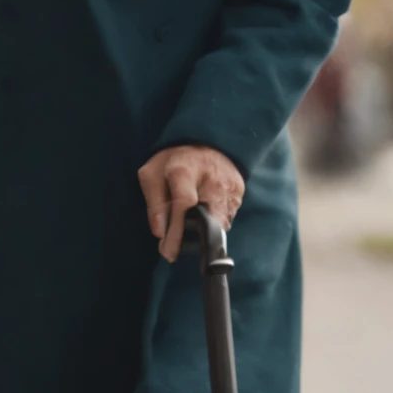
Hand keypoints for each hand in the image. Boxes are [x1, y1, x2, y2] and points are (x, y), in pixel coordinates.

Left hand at [137, 144, 244, 262]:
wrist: (207, 139)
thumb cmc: (174, 160)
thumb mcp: (152, 173)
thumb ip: (154, 202)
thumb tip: (160, 232)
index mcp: (184, 170)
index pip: (183, 204)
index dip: (176, 232)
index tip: (168, 252)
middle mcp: (211, 180)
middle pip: (207, 220)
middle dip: (192, 237)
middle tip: (178, 242)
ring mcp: (229, 187)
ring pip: (218, 223)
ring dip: (203, 229)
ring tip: (191, 216)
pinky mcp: (239, 192)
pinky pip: (226, 217)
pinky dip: (213, 219)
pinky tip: (204, 208)